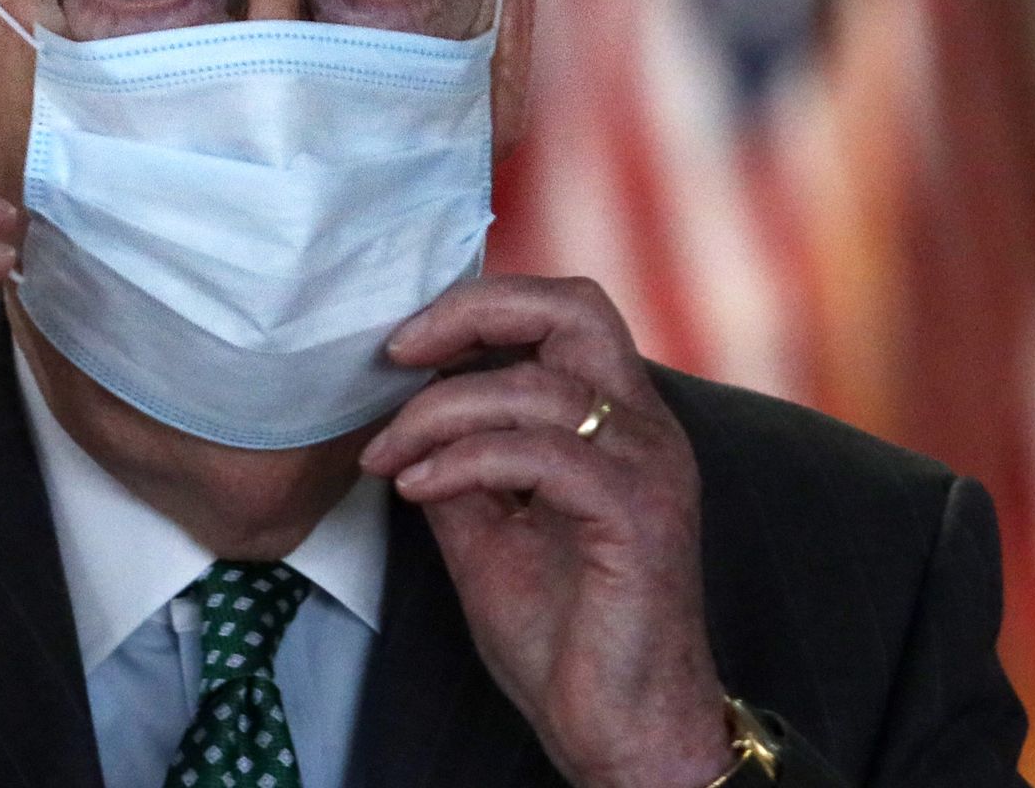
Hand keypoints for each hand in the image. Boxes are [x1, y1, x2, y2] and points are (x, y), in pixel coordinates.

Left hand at [360, 276, 730, 787]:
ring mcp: (648, 466)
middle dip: (472, 312)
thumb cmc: (566, 638)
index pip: (563, 312)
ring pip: (535, 385)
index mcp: (619, 423)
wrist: (622, 728)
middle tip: (396, 352)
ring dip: (439, 411)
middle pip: (574, 306)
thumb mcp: (489, 533)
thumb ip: (460, 464)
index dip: (479, 308)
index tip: (401, 347)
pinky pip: (538, 453)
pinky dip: (463, 459)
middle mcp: (645, 428)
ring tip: (386, 456)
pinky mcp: (636, 513)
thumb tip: (400, 415)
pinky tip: (417, 487)